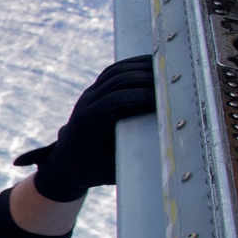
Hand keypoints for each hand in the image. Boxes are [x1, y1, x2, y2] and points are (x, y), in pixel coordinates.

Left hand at [14, 55, 156, 201]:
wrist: (65, 163)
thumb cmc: (91, 171)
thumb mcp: (112, 171)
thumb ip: (133, 160)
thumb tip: (163, 156)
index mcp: (87, 121)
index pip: (117, 99)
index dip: (143, 96)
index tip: (165, 98)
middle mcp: (85, 104)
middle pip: (117, 81)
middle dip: (146, 79)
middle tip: (172, 83)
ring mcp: (88, 95)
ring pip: (115, 72)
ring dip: (141, 69)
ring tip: (166, 72)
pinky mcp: (94, 91)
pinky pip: (113, 72)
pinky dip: (133, 66)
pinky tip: (152, 67)